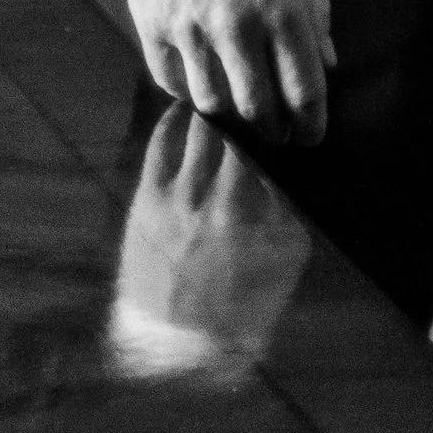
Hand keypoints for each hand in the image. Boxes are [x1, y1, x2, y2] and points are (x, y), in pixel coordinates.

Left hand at [107, 104, 313, 380]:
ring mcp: (171, 197)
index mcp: (244, 209)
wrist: (182, 343)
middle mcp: (206, 196)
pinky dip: (176, 119)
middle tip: (253, 89)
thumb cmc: (246, 298)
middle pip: (227, 124)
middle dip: (242, 103)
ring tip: (224, 93)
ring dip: (211, 106)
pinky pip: (160, 143)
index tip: (280, 103)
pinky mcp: (144, 201)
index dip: (271, 113)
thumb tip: (287, 153)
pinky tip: (188, 110)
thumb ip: (287, 200)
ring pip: (193, 126)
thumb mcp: (286, 253)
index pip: (260, 137)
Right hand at [117, 0, 335, 144]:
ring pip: (212, 103)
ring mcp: (190, 30)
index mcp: (282, 6)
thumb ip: (315, 10)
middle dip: (274, 129)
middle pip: (257, 106)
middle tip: (280, 135)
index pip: (303, 86)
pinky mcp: (152, 28)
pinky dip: (189, 95)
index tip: (313, 135)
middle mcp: (237, 26)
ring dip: (231, 119)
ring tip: (242, 117)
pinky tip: (202, 90)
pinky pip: (171, 83)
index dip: (311, 121)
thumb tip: (326, 61)